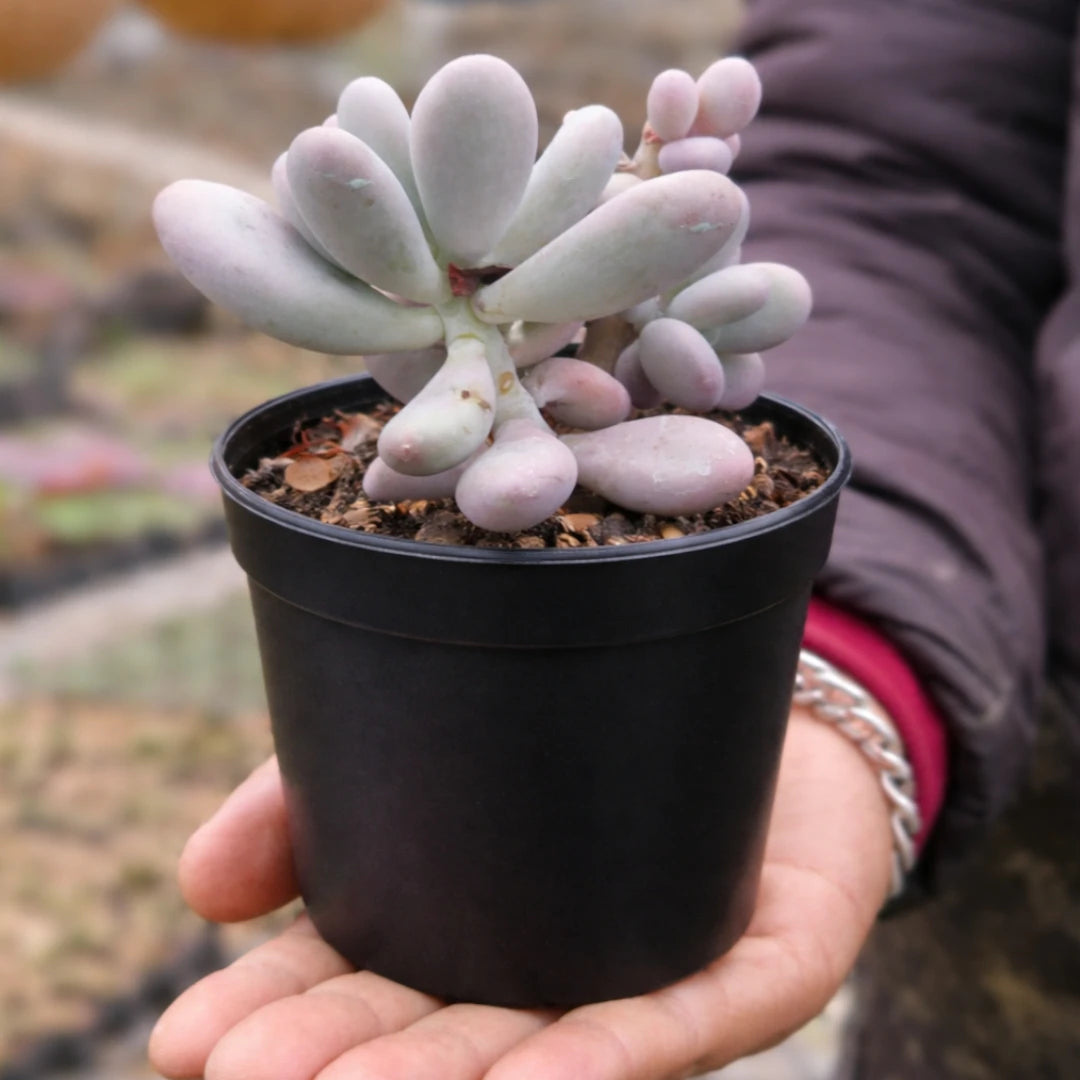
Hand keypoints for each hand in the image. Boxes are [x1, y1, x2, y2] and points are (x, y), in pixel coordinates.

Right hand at [150, 709, 891, 1079]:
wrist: (740, 687)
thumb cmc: (572, 725)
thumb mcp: (426, 732)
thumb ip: (305, 798)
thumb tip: (198, 888)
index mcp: (470, 934)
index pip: (357, 991)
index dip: (277, 1018)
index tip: (189, 1038)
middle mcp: (554, 978)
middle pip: (440, 1041)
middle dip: (346, 1064)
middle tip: (251, 1072)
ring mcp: (655, 977)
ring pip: (548, 1053)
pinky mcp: (761, 965)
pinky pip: (691, 1022)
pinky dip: (612, 1056)